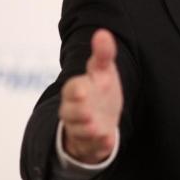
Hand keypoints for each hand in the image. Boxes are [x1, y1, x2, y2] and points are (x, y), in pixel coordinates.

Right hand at [59, 29, 122, 163]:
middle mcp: (75, 110)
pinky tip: (108, 140)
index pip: (72, 89)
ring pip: (80, 131)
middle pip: (71, 112)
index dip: (76, 90)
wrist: (100, 118)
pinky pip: (94, 147)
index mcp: (77, 90)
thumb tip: (103, 32)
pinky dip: (101, 145)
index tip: (83, 88)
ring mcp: (83, 128)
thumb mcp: (103, 70)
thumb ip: (103, 54)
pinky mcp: (92, 144)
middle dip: (78, 112)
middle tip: (87, 111)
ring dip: (88, 130)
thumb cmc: (100, 89)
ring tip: (97, 128)